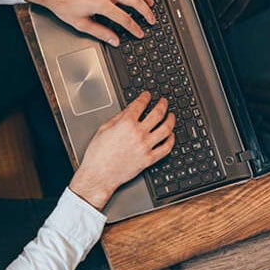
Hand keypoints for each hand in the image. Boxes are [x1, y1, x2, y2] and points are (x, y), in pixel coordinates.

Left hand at [23, 0, 155, 45]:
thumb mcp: (80, 23)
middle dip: (146, 12)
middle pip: (134, 0)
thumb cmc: (62, 3)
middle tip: (152, 19)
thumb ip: (100, 32)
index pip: (125, 18)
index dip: (135, 28)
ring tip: (150, 3)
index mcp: (100, 3)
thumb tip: (114, 40)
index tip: (140, 33)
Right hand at [69, 92, 174, 209]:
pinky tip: (171, 135)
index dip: (145, 97)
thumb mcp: (104, 129)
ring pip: (166, 129)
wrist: (99, 174)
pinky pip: (165, 148)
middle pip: (157, 114)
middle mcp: (138, 134)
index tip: (147, 95)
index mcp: (125, 124)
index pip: (140, 104)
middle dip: (162, 104)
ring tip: (171, 116)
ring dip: (171, 120)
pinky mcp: (148, 160)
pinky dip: (171, 140)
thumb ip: (118, 117)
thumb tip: (129, 110)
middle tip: (164, 101)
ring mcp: (145, 147)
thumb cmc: (98, 154)